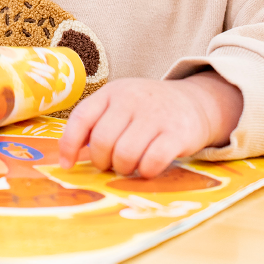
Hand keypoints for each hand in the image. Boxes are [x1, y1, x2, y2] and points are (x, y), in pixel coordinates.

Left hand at [58, 72, 242, 178]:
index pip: (81, 118)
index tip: (68, 165)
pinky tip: (148, 168)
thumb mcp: (121, 104)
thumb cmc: (148, 110)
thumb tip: (71, 154)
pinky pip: (152, 161)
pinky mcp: (177, 132)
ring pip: (125, 154)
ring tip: (130, 166)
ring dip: (124, 169)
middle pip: (102, 141)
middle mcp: (132, 99)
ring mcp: (155, 114)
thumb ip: (97, 122)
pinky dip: (146, 172)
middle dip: (102, 162)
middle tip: (112, 164)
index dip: (69, 145)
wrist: (196, 102)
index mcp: (112, 92)